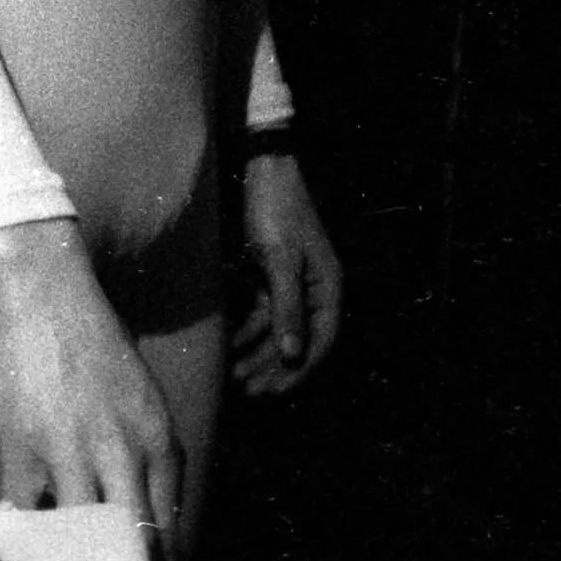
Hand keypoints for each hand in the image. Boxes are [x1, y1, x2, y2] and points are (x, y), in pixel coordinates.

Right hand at [0, 221, 182, 543]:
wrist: (45, 292)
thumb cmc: (93, 338)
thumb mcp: (142, 395)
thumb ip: (148, 450)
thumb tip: (143, 507)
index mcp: (158, 439)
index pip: (166, 526)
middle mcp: (121, 453)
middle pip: (131, 542)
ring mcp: (70, 454)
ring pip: (82, 534)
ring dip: (77, 556)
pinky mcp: (23, 449)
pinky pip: (28, 513)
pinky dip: (28, 529)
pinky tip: (27, 536)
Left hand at [230, 151, 341, 396]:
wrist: (262, 169)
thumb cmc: (276, 211)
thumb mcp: (280, 260)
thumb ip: (287, 308)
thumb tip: (294, 354)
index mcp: (328, 287)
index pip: (321, 341)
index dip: (300, 369)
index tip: (275, 391)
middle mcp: (315, 289)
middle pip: (298, 339)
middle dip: (275, 367)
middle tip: (249, 392)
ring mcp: (293, 282)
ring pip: (278, 329)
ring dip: (259, 352)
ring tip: (236, 376)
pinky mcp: (272, 274)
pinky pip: (264, 311)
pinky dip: (249, 329)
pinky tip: (231, 345)